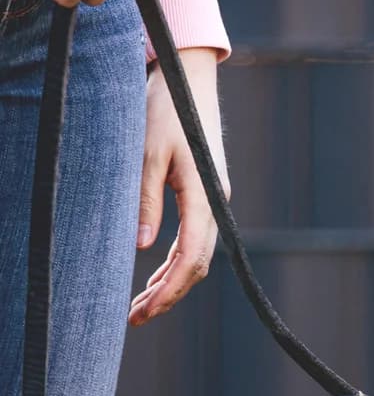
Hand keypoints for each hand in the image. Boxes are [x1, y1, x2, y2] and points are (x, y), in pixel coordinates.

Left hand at [130, 47, 228, 326]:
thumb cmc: (166, 108)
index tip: (144, 310)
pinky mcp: (205, 193)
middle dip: (168, 295)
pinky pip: (194, 238)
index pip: (191, 258)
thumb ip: (145, 200)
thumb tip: (140, 248)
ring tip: (142, 304)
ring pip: (197, 255)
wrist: (190, 77)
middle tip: (135, 318)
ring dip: (171, 282)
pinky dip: (175, 261)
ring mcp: (212, 199)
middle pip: (197, 265)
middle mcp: (215, 202)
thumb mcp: (147, 153)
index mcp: (204, 195)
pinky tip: (156, 273)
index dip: (168, 290)